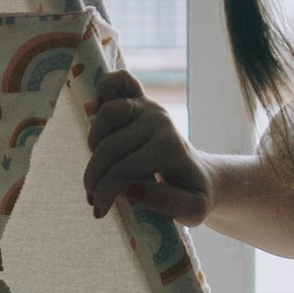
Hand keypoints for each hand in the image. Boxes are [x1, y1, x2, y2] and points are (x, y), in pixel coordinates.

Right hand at [82, 68, 210, 224]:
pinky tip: (96, 110)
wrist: (200, 176)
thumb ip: (164, 203)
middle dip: (94, 177)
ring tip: (99, 166)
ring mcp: (149, 106)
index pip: (124, 170)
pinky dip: (104, 88)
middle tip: (94, 198)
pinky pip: (118, 80)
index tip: (100, 212)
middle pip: (109, 146)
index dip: (106, 193)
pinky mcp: (141, 98)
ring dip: (93, 145)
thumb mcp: (191, 211)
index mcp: (171, 149)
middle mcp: (159, 122)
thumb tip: (129, 188)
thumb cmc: (192, 194)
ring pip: (106, 115)